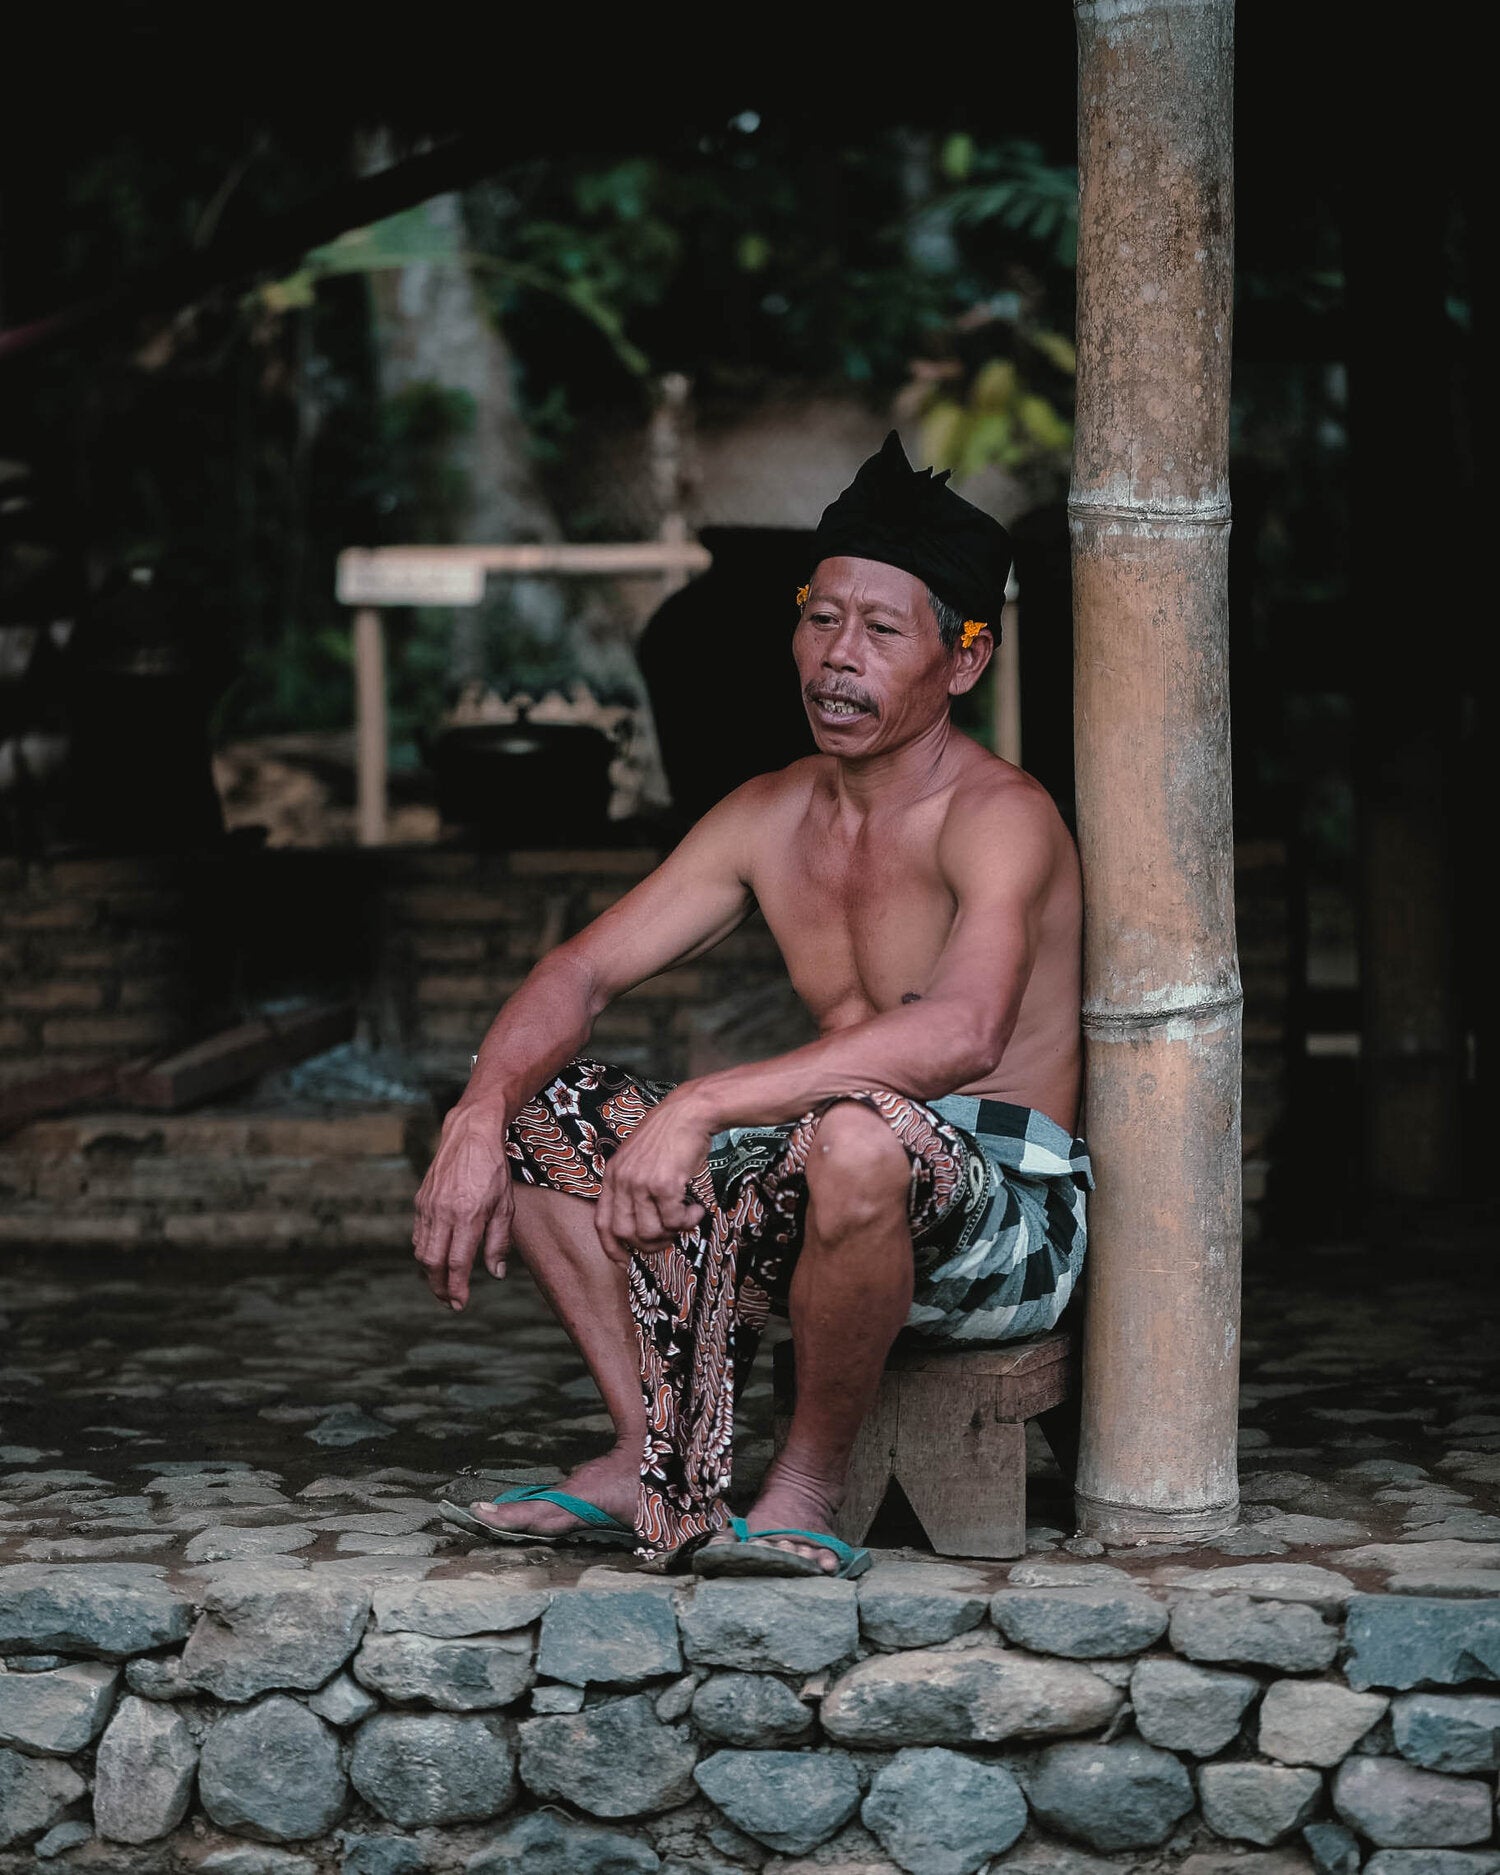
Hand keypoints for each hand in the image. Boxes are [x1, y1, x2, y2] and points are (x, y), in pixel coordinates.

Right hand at [412, 1104, 513, 1310]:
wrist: (471, 1133)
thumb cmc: (494, 1169)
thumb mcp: (506, 1206)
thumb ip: (499, 1241)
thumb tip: (496, 1273)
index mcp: (467, 1215)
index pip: (456, 1263)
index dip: (457, 1288)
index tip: (460, 1304)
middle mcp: (443, 1212)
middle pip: (432, 1262)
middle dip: (439, 1287)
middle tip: (449, 1301)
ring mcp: (428, 1206)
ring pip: (421, 1250)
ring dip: (430, 1272)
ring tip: (444, 1283)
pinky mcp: (421, 1200)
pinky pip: (419, 1234)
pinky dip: (425, 1251)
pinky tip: (437, 1257)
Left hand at [595, 1095, 709, 1265]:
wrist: (689, 1112)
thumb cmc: (670, 1136)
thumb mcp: (639, 1159)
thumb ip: (634, 1188)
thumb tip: (645, 1228)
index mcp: (612, 1175)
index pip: (602, 1223)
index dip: (612, 1248)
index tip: (624, 1261)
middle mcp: (622, 1180)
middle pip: (626, 1233)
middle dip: (649, 1245)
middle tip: (669, 1237)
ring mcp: (641, 1183)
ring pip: (650, 1231)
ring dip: (672, 1233)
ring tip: (686, 1218)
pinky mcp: (664, 1184)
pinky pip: (674, 1220)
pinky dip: (688, 1221)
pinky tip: (697, 1209)